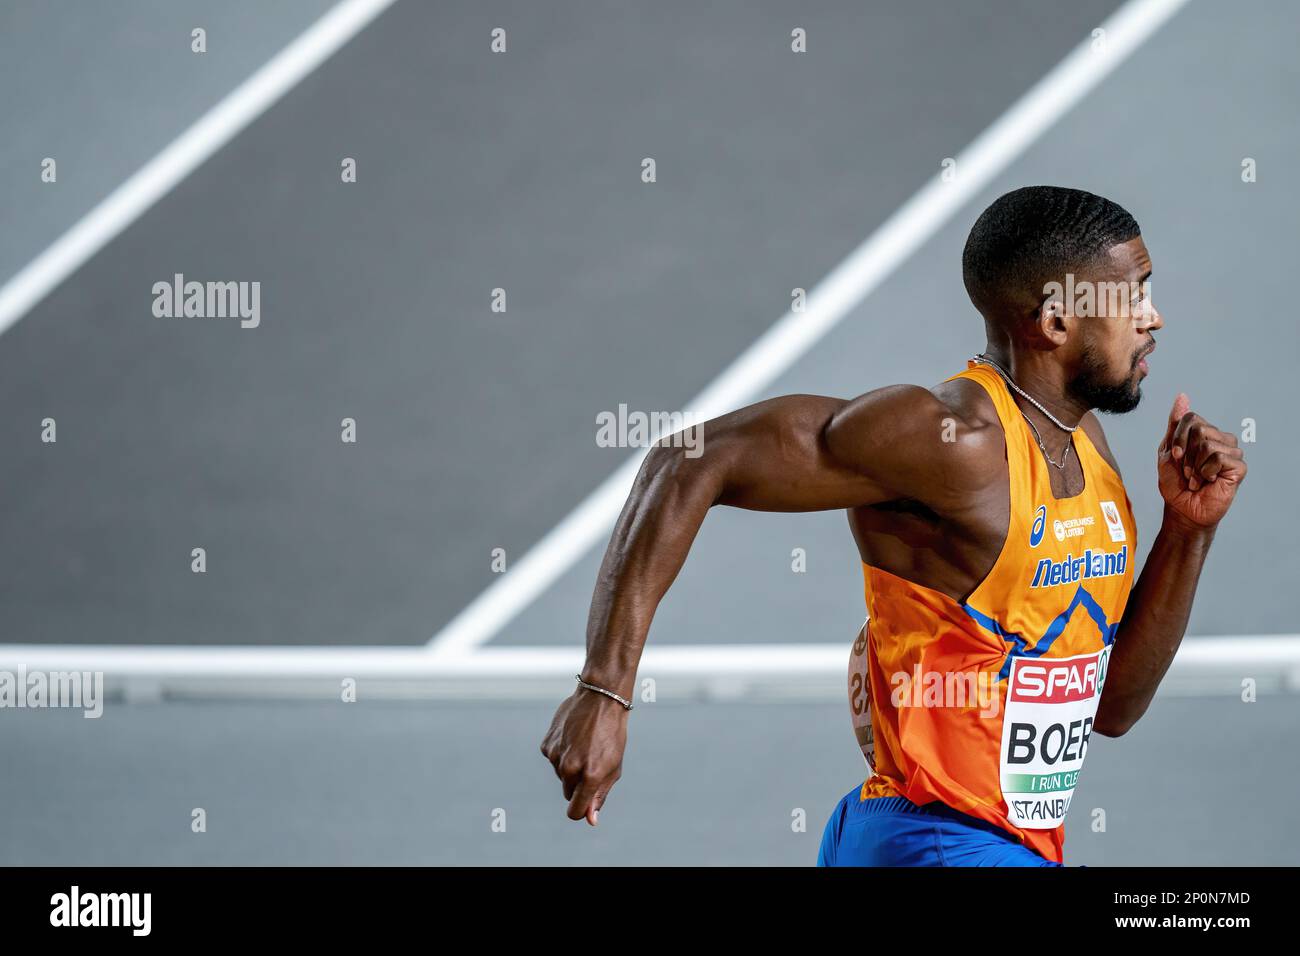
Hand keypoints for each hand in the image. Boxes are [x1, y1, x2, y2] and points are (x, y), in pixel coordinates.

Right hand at [540, 686, 628, 824]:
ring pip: (560, 775)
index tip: (584, 805)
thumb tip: (590, 819)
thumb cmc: (612, 734)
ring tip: (584, 745)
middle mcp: (569, 768)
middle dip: (578, 785)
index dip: (580, 811)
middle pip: (568, 792)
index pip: (575, 811)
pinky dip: (561, 753)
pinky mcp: (546, 745)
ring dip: (570, 767)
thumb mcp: (614, 766)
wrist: (600, 699)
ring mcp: (555, 756)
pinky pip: (553, 759)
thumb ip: (600, 794)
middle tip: (592, 762)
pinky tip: (573, 737)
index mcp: (589, 776)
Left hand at [1157, 393, 1245, 527]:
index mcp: (1203, 433)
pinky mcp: (1239, 467)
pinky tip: (1208, 481)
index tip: (1174, 456)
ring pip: (1208, 444)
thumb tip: (1182, 396)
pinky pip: (1218, 457)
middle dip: (1185, 454)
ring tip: (1196, 478)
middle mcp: (1220, 439)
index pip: (1190, 418)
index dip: (1178, 438)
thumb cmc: (1175, 482)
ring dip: (1194, 465)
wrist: (1182, 509)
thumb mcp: (1167, 451)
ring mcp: (1232, 452)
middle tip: (1187, 471)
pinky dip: (1206, 472)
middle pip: (1199, 429)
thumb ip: (1175, 424)